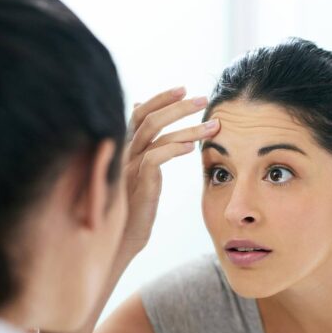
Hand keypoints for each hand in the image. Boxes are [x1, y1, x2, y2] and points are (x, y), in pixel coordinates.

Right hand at [117, 86, 219, 258]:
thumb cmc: (131, 212)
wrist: (118, 243)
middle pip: (146, 117)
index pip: (138, 113)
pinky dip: (174, 148)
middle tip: (203, 99)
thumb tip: (142, 131)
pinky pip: (154, 158)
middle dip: (176, 105)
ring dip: (187, 126)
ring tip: (213, 126)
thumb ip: (141, 152)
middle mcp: (123, 153)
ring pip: (154, 133)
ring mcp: (127, 168)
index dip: (159, 98)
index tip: (183, 89)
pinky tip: (192, 149)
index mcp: (124, 149)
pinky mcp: (136, 184)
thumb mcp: (136, 178)